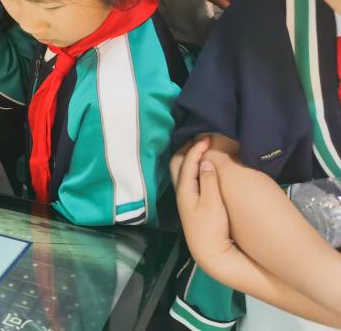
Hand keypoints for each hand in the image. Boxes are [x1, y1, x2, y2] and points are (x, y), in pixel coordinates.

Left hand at [173, 138, 244, 275]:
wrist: (208, 250)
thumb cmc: (211, 227)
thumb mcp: (213, 204)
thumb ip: (209, 182)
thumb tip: (205, 162)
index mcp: (185, 189)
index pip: (187, 163)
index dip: (196, 149)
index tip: (207, 139)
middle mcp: (181, 191)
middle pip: (177, 163)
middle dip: (187, 149)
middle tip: (201, 140)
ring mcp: (184, 197)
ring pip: (181, 170)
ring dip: (188, 157)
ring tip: (201, 149)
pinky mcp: (190, 202)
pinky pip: (187, 176)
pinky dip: (192, 166)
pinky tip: (203, 167)